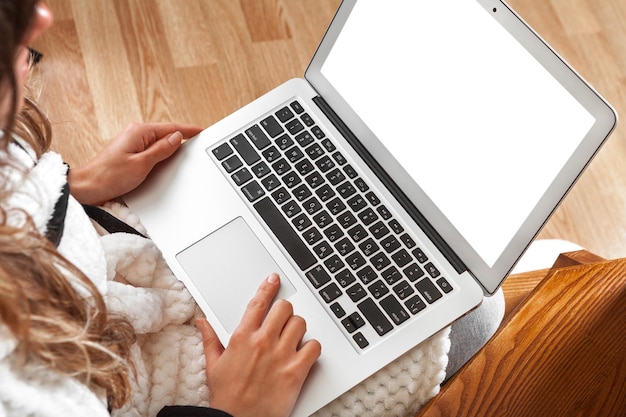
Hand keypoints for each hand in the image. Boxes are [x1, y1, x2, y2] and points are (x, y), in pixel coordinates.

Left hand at [68, 122, 201, 204]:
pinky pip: (151, 150)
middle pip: (165, 134)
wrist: (87, 187)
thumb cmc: (109, 177)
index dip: (188, 131)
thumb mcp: (142, 164)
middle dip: (181, 138)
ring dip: (171, 147)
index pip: (171, 128)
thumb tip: (177, 138)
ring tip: (185, 152)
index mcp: (139, 132)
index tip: (201, 131)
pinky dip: (162, 154)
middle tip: (198, 143)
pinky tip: (167, 160)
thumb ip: (162, 150)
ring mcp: (132, 143)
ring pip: (159, 143)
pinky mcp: (130, 153)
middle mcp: (135, 133)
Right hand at [198, 274, 320, 416]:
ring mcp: (281, 356)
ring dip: (298, 328)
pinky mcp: (296, 371)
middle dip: (285, 311)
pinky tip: (304, 353)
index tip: (274, 279)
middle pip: (284, 308)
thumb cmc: (227, 395)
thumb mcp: (214, 364)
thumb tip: (201, 321)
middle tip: (283, 320)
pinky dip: (312, 348)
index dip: (268, 287)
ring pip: (300, 323)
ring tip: (292, 338)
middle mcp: (263, 342)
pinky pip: (314, 347)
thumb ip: (210, 339)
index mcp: (243, 337)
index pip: (259, 302)